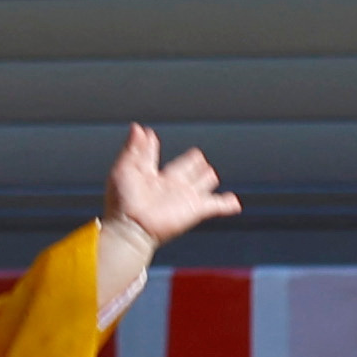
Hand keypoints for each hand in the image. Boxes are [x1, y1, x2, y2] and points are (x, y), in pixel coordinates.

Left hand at [95, 123, 236, 326]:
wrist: (131, 228)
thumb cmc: (122, 203)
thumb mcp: (124, 169)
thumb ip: (133, 148)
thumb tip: (137, 128)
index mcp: (149, 176)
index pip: (152, 156)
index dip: (150, 146)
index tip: (149, 136)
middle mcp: (169, 185)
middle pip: (186, 168)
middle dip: (192, 162)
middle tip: (195, 157)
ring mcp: (185, 197)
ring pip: (203, 182)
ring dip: (208, 178)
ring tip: (210, 175)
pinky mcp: (197, 209)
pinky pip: (217, 205)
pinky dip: (227, 203)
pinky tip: (234, 203)